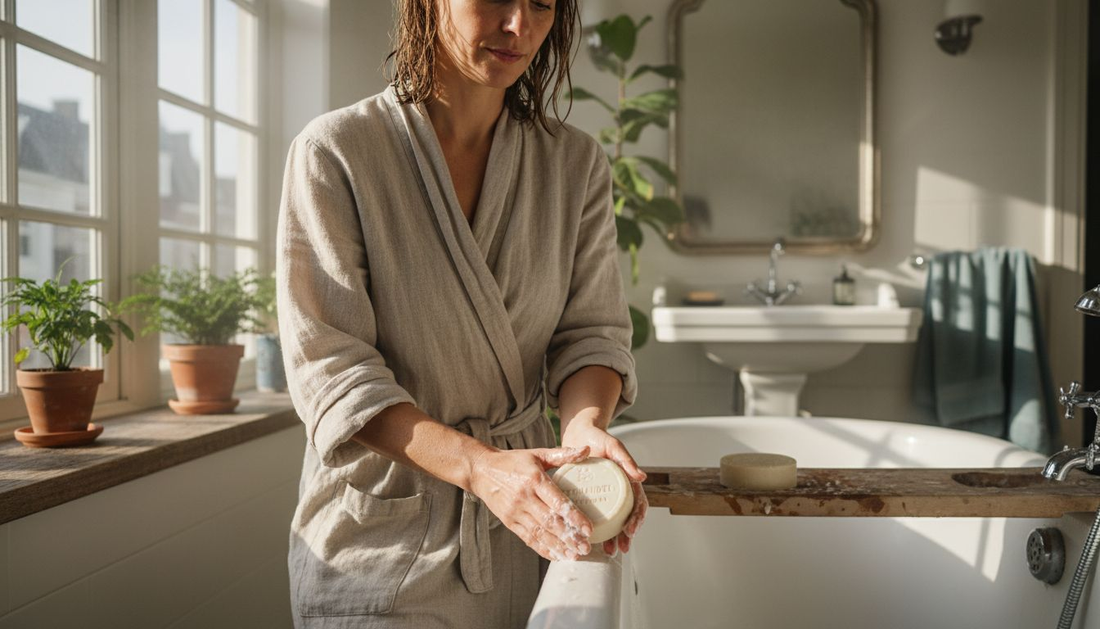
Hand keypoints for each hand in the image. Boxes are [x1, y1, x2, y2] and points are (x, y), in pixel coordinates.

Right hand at [469, 445, 595, 560]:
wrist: (481, 470)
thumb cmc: (513, 461)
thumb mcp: (537, 454)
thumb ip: (562, 454)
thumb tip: (586, 449)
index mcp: (534, 479)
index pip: (557, 501)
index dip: (574, 517)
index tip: (588, 529)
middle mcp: (525, 497)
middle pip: (550, 521)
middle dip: (569, 537)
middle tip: (586, 547)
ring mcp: (515, 512)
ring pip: (539, 533)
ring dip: (558, 547)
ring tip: (575, 555)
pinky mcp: (509, 522)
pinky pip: (528, 538)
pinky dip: (542, 548)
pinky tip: (556, 555)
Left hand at [561, 420, 647, 555]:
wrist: (579, 435)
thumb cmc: (598, 438)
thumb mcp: (613, 446)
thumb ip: (627, 460)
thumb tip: (643, 477)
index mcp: (627, 481)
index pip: (638, 504)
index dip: (637, 519)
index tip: (631, 530)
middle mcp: (618, 491)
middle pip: (627, 518)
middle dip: (627, 535)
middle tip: (621, 548)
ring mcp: (604, 496)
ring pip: (613, 521)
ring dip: (614, 538)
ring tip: (609, 551)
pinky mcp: (590, 498)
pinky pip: (596, 516)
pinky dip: (597, 530)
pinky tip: (592, 541)